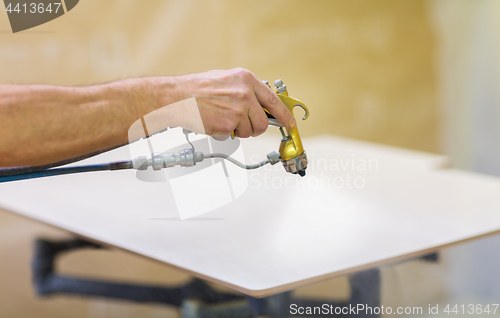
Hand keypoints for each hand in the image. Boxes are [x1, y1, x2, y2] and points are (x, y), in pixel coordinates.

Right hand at [177, 68, 295, 137]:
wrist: (179, 97)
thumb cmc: (198, 89)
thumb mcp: (227, 80)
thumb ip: (246, 89)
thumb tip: (261, 103)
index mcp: (246, 80)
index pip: (273, 100)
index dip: (284, 114)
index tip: (290, 122)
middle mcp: (245, 93)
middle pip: (263, 121)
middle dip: (256, 128)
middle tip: (245, 127)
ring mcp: (238, 109)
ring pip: (249, 131)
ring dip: (238, 130)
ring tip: (223, 119)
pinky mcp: (229, 123)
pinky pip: (235, 135)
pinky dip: (226, 133)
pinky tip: (215, 122)